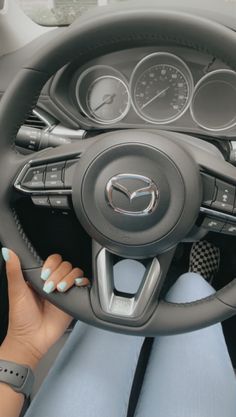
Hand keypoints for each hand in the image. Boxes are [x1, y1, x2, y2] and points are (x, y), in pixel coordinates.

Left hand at [0, 249, 89, 368]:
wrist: (32, 339)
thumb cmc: (21, 318)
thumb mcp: (16, 291)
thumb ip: (14, 271)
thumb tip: (8, 252)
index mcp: (41, 277)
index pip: (53, 260)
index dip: (51, 265)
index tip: (44, 275)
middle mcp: (54, 281)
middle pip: (66, 265)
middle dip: (59, 274)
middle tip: (49, 287)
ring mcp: (65, 291)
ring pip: (75, 272)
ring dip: (69, 278)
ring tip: (60, 290)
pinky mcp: (74, 300)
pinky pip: (84, 285)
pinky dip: (82, 282)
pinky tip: (75, 287)